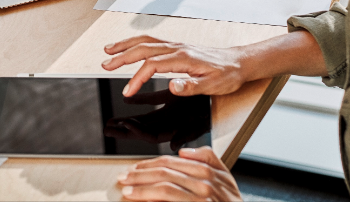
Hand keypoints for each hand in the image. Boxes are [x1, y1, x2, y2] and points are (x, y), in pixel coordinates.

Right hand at [102, 36, 247, 96]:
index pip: (151, 65)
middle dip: (121, 56)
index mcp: (183, 58)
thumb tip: (172, 85)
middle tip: (105, 65)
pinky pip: (151, 41)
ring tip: (109, 51)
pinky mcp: (176, 47)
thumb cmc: (227, 74)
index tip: (128, 91)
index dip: (137, 78)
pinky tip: (130, 46)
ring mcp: (175, 46)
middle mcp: (176, 48)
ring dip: (125, 45)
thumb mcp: (213, 85)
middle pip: (142, 49)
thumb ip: (191, 86)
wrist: (239, 63)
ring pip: (144, 42)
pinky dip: (136, 42)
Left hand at [103, 90, 210, 151]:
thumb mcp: (203, 118)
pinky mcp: (172, 98)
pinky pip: (152, 101)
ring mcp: (171, 110)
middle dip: (125, 130)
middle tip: (107, 129)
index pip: (152, 134)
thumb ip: (188, 133)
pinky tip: (127, 98)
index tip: (122, 126)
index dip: (136, 132)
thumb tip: (174, 146)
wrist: (232, 77)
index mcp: (178, 125)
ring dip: (129, 118)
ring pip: (146, 117)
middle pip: (144, 128)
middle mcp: (173, 119)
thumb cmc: (218, 99)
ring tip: (112, 121)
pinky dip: (140, 100)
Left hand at [119, 147, 241, 200]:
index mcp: (212, 171)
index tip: (133, 169)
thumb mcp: (226, 181)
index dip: (149, 164)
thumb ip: (208, 161)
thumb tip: (183, 151)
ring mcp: (205, 197)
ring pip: (164, 186)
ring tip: (127, 190)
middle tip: (123, 178)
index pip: (171, 162)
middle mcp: (209, 182)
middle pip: (165, 172)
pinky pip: (170, 199)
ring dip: (141, 188)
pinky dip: (151, 198)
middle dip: (140, 174)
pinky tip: (140, 200)